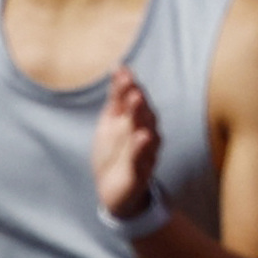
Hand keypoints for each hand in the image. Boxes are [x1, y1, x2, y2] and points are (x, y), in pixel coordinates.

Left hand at [93, 69, 167, 229]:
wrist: (112, 190)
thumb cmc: (115, 152)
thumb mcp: (111, 122)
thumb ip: (117, 97)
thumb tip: (119, 67)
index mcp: (136, 122)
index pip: (134, 100)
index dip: (128, 86)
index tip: (121, 71)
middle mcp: (145, 135)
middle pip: (143, 115)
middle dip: (138, 101)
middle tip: (132, 87)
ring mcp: (144, 154)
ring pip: (146, 135)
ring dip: (142, 119)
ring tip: (137, 103)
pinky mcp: (140, 173)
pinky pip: (142, 160)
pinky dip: (143, 149)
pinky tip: (143, 137)